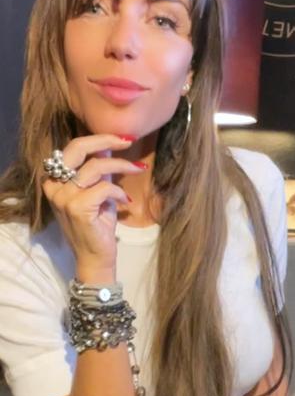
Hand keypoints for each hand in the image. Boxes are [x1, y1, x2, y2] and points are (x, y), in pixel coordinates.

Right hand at [42, 134, 143, 276]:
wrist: (95, 257)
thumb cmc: (97, 223)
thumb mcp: (97, 190)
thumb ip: (98, 169)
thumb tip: (110, 145)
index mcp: (55, 180)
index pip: (74, 147)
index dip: (99, 138)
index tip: (123, 138)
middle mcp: (54, 186)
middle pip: (77, 148)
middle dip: (105, 140)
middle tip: (128, 141)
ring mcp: (64, 197)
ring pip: (96, 167)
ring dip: (122, 166)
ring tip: (138, 169)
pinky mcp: (77, 208)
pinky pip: (104, 187)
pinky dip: (119, 191)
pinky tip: (126, 201)